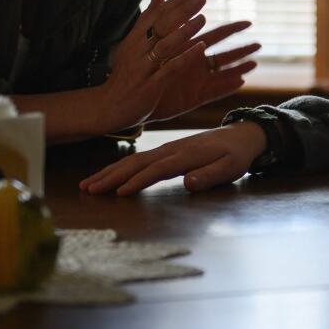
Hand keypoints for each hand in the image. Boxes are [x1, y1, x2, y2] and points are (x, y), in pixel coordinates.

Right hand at [79, 122, 265, 194]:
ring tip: (87, 184)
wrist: (241, 135)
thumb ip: (210, 175)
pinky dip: (120, 167)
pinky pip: (138, 158)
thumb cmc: (236, 155)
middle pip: (137, 162)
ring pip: (133, 159)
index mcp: (187, 155)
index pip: (158, 169)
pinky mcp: (166, 150)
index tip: (119, 193)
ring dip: (109, 171)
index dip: (138, 181)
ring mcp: (167, 148)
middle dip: (112, 176)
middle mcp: (172, 149)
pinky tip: (107, 175)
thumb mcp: (231, 168)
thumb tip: (188, 183)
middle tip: (89, 189)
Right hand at [96, 0, 211, 130]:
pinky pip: (170, 68)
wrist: (108, 107)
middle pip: (161, 25)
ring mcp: (143, 67)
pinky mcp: (150, 85)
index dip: (177, 0)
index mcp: (134, 38)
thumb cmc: (125, 74)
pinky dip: (185, 57)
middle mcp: (137, 50)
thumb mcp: (133, 44)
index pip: (157, 14)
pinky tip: (201, 47)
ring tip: (203, 18)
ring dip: (184, 31)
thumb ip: (147, 20)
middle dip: (183, 10)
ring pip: (165, 45)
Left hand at [146, 20, 260, 123]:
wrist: (130, 96)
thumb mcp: (149, 41)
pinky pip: (214, 92)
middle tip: (259, 44)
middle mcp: (198, 63)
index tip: (248, 22)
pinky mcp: (194, 96)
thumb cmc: (142, 69)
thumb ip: (158, 19)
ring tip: (254, 64)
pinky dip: (226, 87)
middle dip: (242, 48)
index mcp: (190, 48)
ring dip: (239, 68)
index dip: (231, 29)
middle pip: (225, 53)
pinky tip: (239, 82)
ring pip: (223, 72)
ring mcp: (197, 80)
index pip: (215, 35)